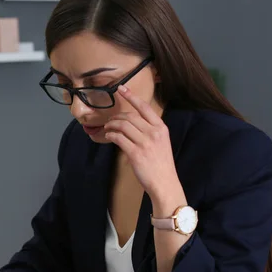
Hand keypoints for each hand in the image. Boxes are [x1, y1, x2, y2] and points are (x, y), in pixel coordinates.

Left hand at [104, 85, 179, 201]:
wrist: (164, 183)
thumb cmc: (161, 164)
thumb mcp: (161, 142)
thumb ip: (150, 131)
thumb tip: (131, 123)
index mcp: (161, 128)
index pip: (144, 107)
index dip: (131, 97)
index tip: (121, 89)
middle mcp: (154, 132)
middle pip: (130, 116)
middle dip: (116, 116)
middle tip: (109, 120)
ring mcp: (145, 143)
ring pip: (123, 125)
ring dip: (111, 125)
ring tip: (107, 128)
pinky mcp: (136, 153)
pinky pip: (119, 138)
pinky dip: (111, 135)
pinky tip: (108, 136)